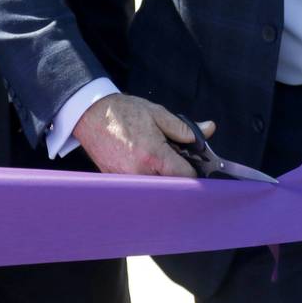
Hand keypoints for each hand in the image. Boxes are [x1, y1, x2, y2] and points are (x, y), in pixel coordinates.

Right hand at [72, 93, 214, 176]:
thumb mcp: (158, 114)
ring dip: (160, 178)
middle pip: (170, 186)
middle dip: (176, 176)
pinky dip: (144, 179)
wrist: (92, 114)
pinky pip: (138, 187)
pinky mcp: (116, 182)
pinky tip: (141, 163)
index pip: (185, 177)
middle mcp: (140, 173)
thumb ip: (184, 128)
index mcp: (154, 156)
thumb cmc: (124, 112)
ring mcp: (126, 180)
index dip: (193, 170)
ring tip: (155, 159)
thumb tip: (209, 129)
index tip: (193, 163)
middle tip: (174, 159)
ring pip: (154, 189)